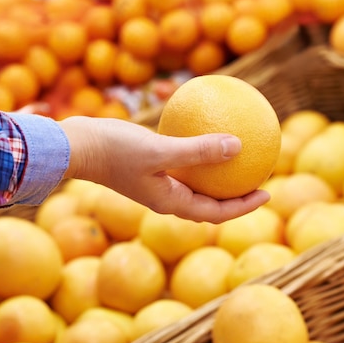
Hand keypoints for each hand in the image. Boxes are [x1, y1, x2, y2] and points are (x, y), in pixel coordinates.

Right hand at [58, 116, 269, 222]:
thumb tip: (239, 146)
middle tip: (259, 177)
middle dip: (236, 193)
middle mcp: (165, 196)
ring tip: (239, 157)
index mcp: (170, 202)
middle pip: (209, 201)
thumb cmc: (114, 151)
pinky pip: (182, 162)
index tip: (268, 193)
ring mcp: (156, 182)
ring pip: (196, 183)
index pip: (216, 212)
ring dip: (218, 175)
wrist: (75, 146)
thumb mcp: (160, 151)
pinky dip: (198, 153)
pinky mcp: (149, 165)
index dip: (244, 206)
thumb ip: (198, 151)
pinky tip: (206, 130)